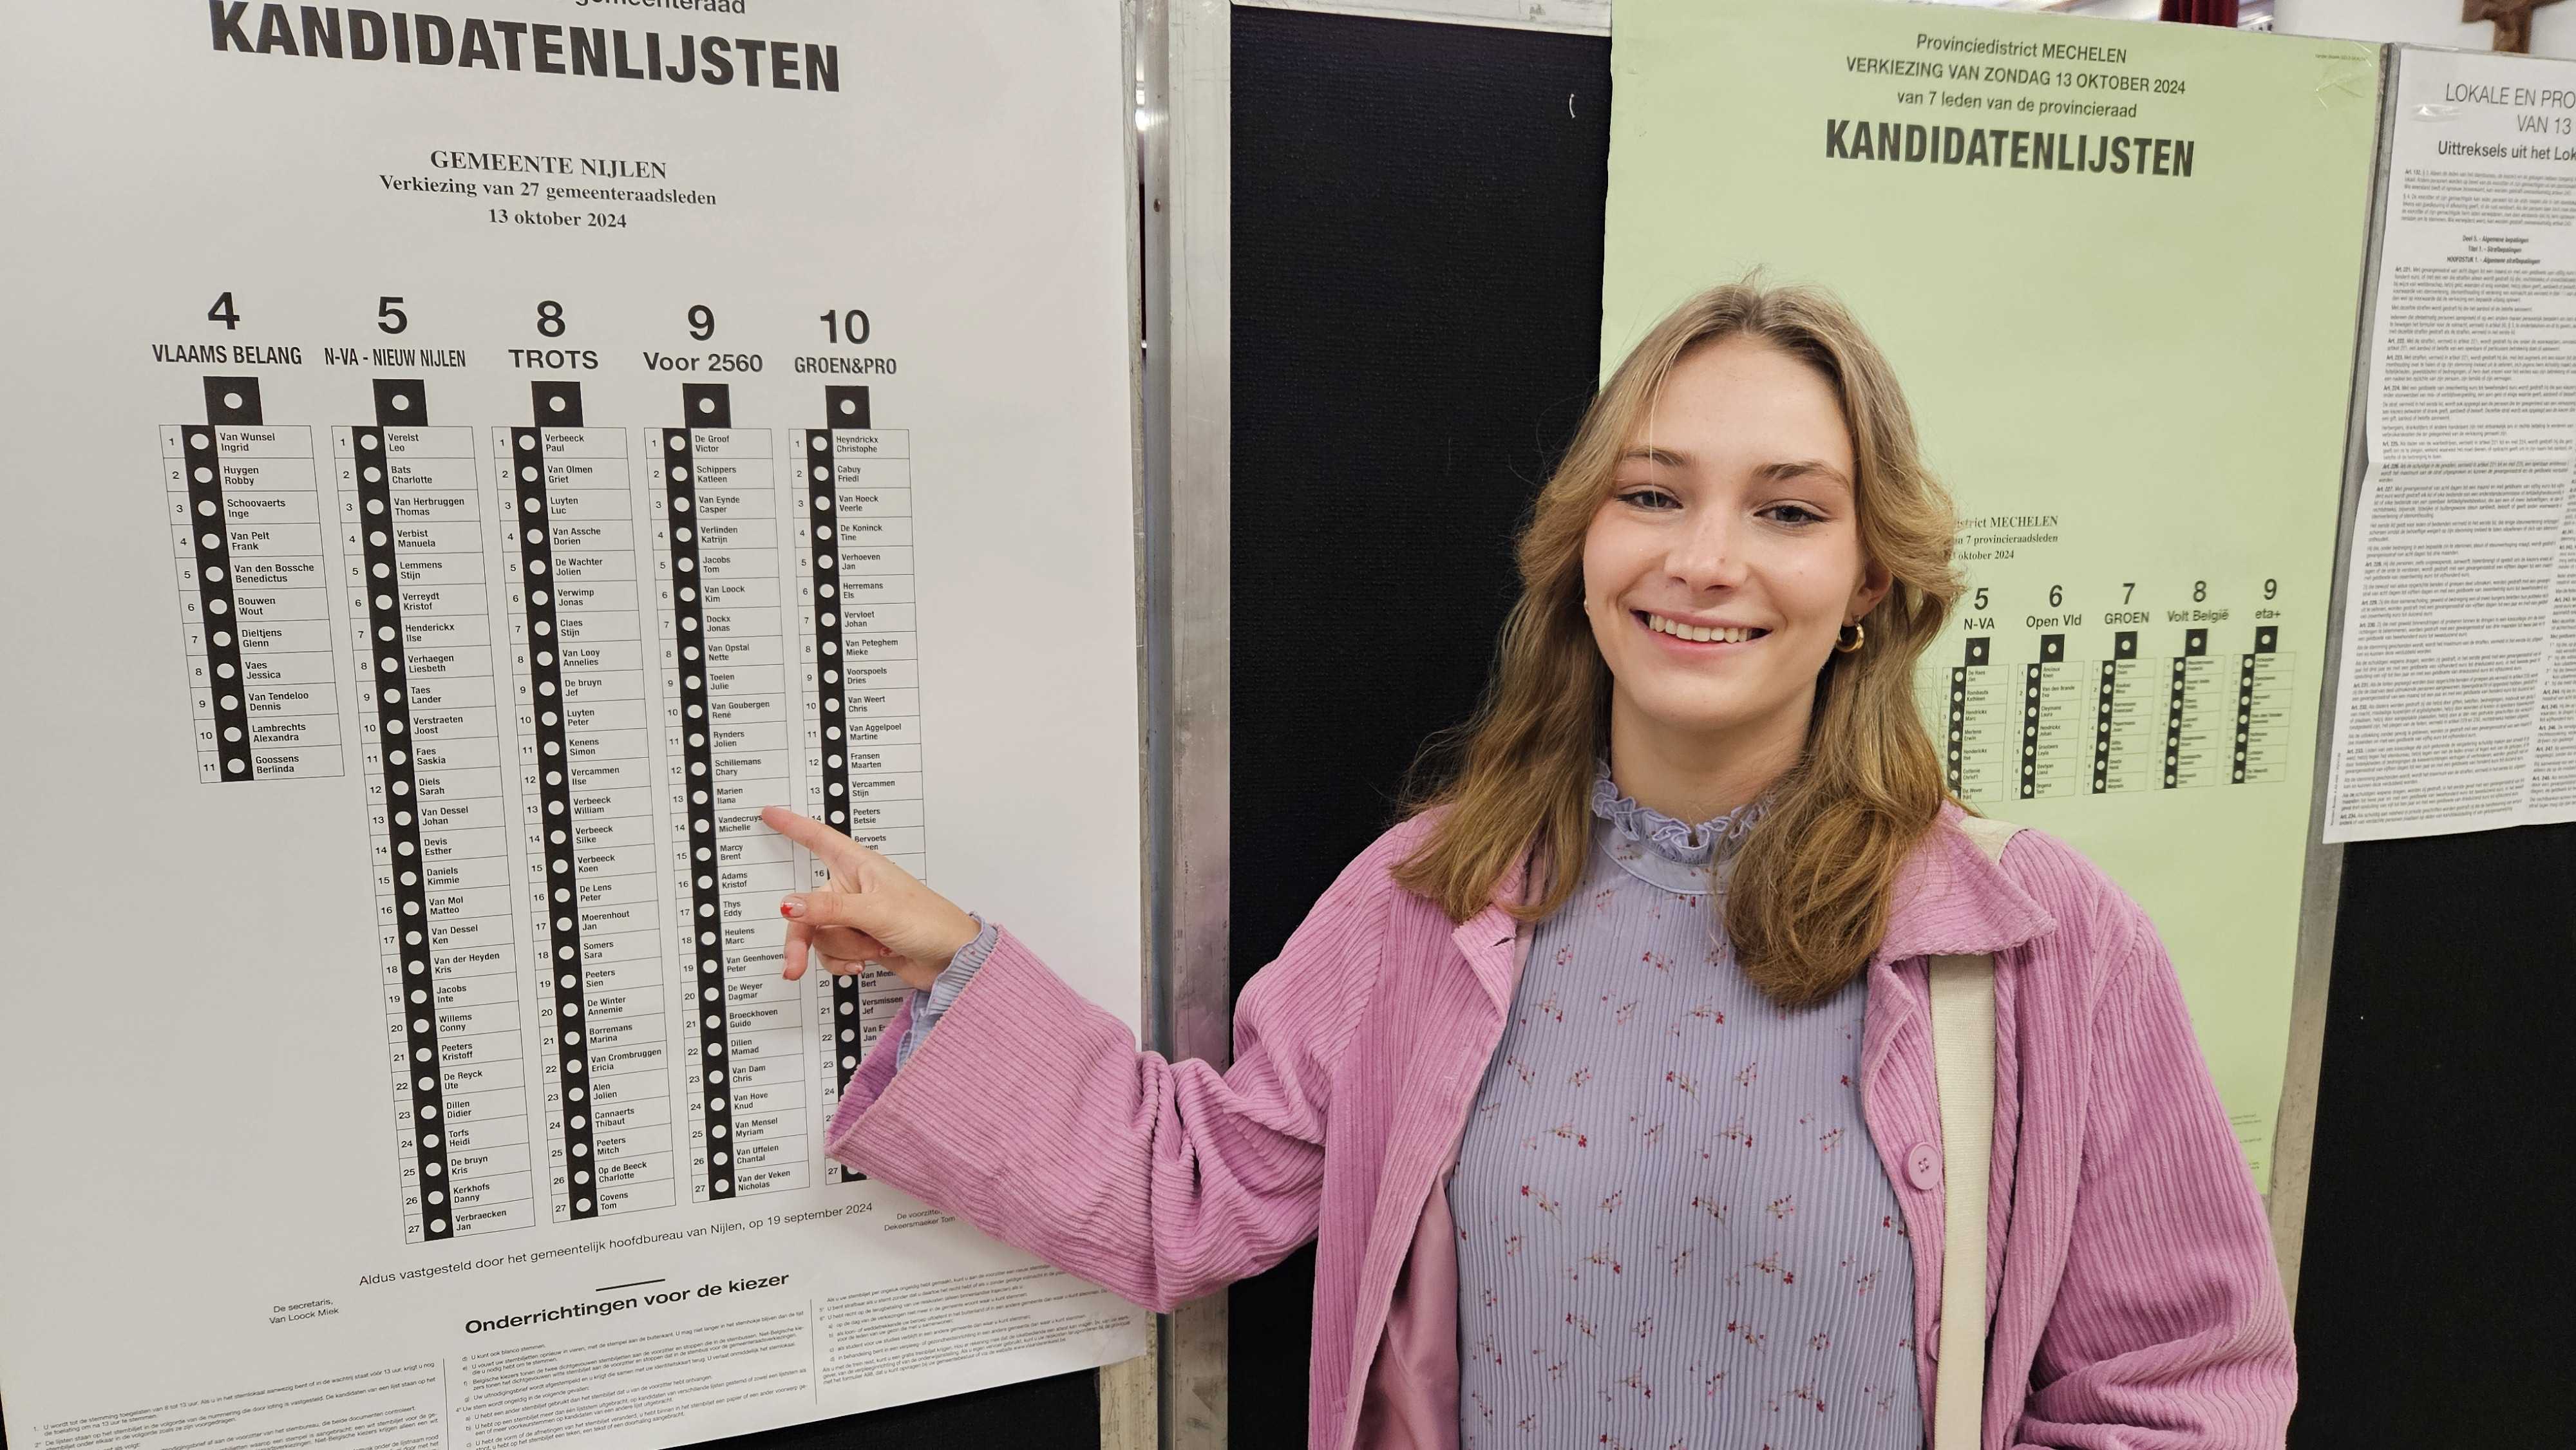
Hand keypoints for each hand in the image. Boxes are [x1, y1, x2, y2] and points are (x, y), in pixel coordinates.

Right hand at [758, 805, 980, 989]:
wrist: (953, 961)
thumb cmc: (929, 922)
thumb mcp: (876, 911)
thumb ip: (830, 909)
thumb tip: (790, 905)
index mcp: (860, 865)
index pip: (819, 838)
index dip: (793, 825)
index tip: (770, 813)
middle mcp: (854, 889)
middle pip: (807, 906)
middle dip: (803, 938)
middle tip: (793, 964)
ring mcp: (856, 917)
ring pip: (820, 934)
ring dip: (843, 949)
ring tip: (873, 947)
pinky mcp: (861, 942)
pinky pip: (831, 953)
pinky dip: (843, 962)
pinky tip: (865, 963)